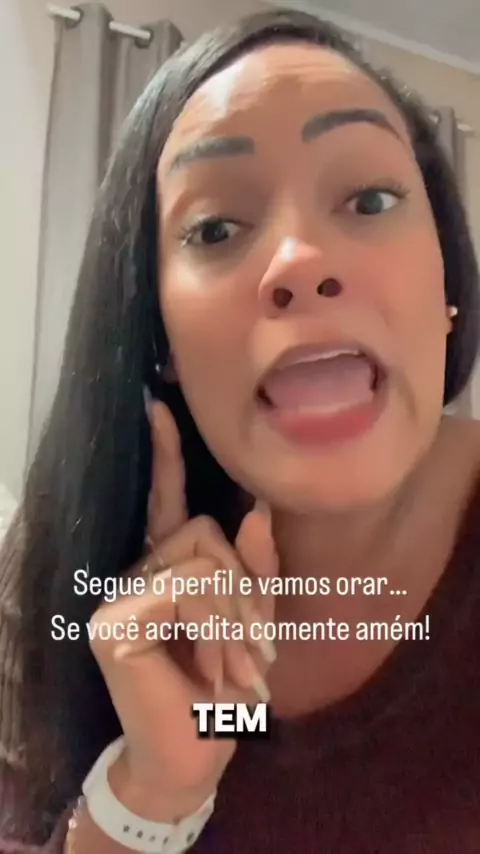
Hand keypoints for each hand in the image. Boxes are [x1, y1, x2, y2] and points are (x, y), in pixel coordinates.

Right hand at [88, 401, 277, 820]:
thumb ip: (257, 567)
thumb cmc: (226, 686)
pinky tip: (212, 670)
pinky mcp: (118, 620)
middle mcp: (137, 571)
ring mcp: (119, 593)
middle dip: (246, 589)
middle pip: (206, 531)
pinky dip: (218, 629)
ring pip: (203, 559)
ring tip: (238, 671)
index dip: (165, 456)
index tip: (157, 405)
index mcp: (166, 568)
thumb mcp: (256, 620)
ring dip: (237, 617)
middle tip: (256, 655)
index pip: (166, 502)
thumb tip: (254, 510)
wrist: (196, 754)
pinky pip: (189, 589)